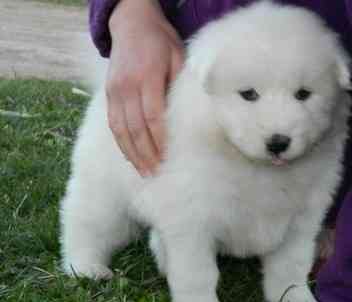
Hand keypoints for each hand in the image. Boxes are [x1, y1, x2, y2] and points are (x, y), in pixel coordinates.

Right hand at [107, 0, 182, 175]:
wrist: (131, 23)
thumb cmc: (160, 41)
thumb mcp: (178, 56)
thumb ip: (181, 85)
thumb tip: (189, 116)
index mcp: (147, 77)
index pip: (154, 116)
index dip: (160, 140)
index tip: (168, 159)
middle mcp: (127, 87)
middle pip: (136, 128)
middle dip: (147, 154)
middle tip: (158, 174)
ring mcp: (115, 92)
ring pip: (122, 130)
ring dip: (133, 154)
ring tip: (145, 172)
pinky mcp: (108, 95)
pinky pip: (113, 124)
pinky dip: (121, 143)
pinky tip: (131, 157)